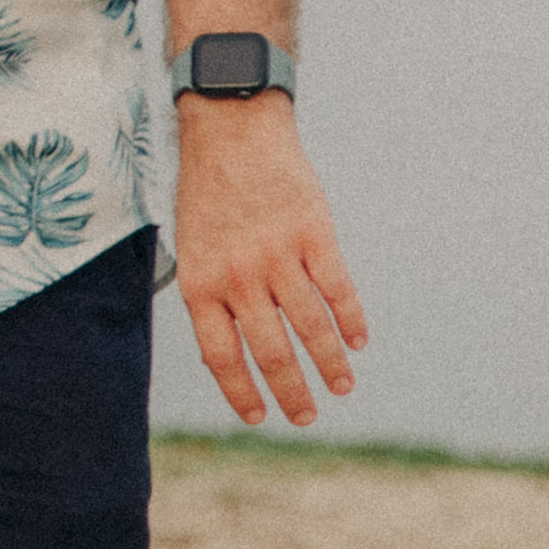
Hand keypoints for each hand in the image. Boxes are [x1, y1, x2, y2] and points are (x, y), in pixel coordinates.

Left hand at [170, 99, 360, 424]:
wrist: (231, 130)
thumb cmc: (207, 194)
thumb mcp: (190, 248)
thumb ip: (209, 297)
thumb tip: (224, 356)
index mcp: (200, 283)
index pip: (222, 357)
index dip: (241, 393)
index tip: (260, 418)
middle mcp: (238, 276)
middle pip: (271, 351)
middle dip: (292, 392)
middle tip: (307, 417)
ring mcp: (278, 255)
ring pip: (310, 326)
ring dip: (329, 363)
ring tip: (342, 387)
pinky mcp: (313, 234)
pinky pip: (337, 289)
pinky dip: (351, 320)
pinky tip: (358, 342)